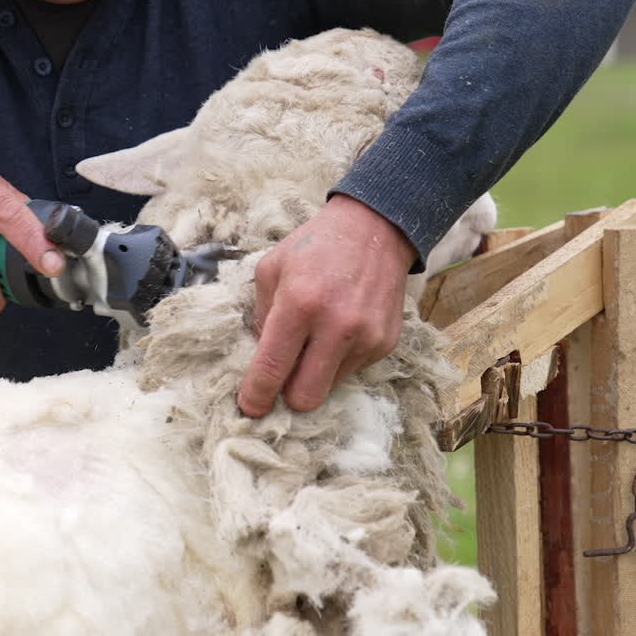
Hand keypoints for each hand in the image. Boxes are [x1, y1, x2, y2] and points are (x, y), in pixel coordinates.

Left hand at [237, 194, 417, 417]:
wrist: (376, 228)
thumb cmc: (315, 247)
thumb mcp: (271, 268)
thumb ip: (260, 316)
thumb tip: (260, 359)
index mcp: (300, 304)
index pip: (272, 369)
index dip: (256, 396)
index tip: (250, 408)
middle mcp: (336, 325)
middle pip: (305, 397)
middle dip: (288, 396)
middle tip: (282, 377)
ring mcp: (366, 337)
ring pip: (329, 387)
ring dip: (315, 373)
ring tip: (316, 338)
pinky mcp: (386, 343)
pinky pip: (351, 371)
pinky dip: (338, 359)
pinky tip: (339, 329)